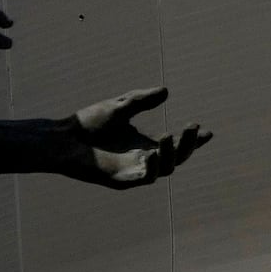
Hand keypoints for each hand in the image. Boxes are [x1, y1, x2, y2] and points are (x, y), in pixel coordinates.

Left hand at [54, 85, 210, 189]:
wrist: (63, 138)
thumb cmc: (88, 124)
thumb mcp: (120, 106)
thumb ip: (142, 100)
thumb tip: (165, 90)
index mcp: (146, 145)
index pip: (176, 145)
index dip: (193, 140)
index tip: (207, 132)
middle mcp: (144, 161)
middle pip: (177, 158)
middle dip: (188, 144)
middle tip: (192, 127)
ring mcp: (133, 172)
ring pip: (165, 169)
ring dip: (171, 153)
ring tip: (170, 134)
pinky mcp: (121, 180)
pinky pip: (144, 178)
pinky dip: (152, 167)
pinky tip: (152, 152)